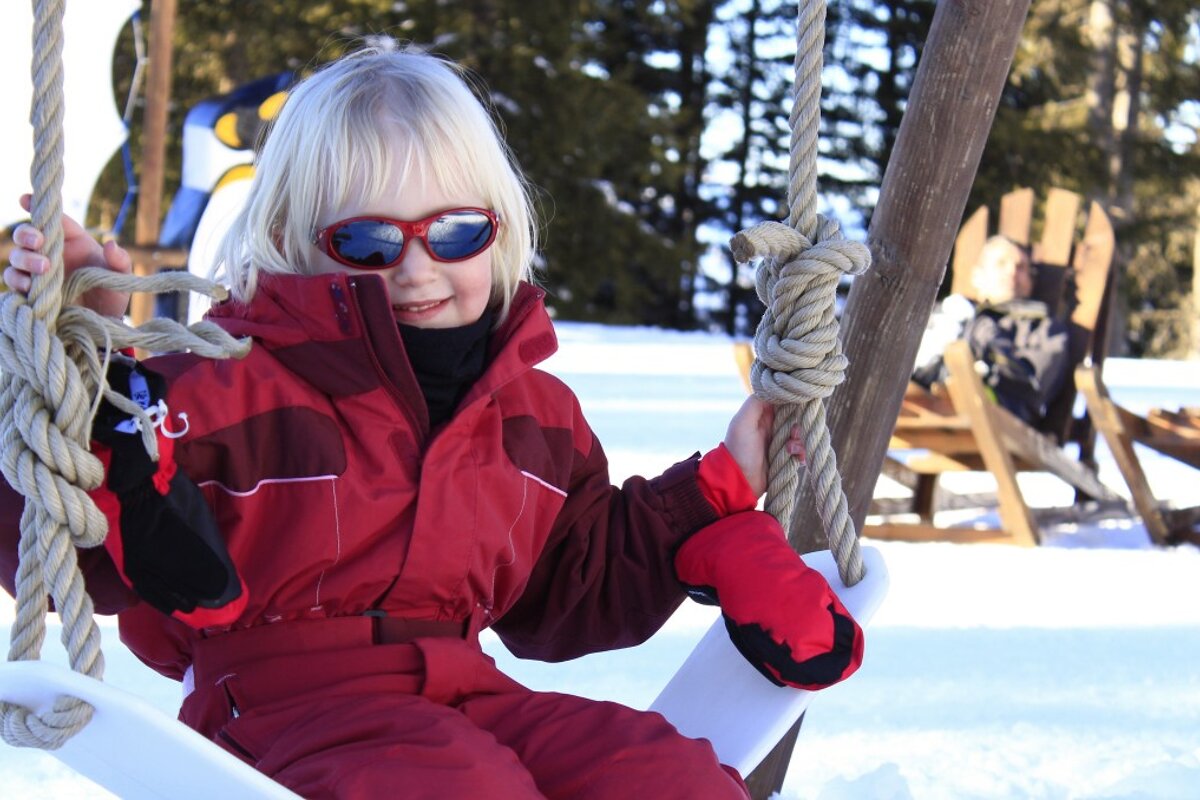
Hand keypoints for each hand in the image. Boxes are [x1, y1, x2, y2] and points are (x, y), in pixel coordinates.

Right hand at [5, 194, 131, 316]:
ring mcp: (38, 272)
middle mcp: (52, 253)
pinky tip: (29, 287)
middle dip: (27, 234)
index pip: (54, 219)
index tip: (26, 199)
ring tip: (43, 268)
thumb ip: (119, 260)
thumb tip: (111, 244)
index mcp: (73, 241)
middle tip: (39, 242)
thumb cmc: (113, 292)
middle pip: (27, 236)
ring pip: (17, 257)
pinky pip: (14, 282)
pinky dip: (17, 282)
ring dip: (24, 260)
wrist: (104, 321)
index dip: (38, 206)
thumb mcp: (122, 277)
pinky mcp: (30, 291)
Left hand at [723, 395, 804, 496]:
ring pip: (801, 433)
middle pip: (797, 415)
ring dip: (800, 440)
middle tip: (793, 434)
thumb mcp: (742, 421)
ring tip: (790, 450)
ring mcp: (780, 439)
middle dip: (800, 424)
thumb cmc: (739, 449)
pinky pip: (801, 450)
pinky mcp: (785, 455)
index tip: (801, 406)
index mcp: (763, 412)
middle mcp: (772, 423)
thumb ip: (756, 402)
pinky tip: (796, 458)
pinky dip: (802, 453)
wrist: (739, 481)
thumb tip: (777, 389)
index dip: (795, 400)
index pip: (784, 398)